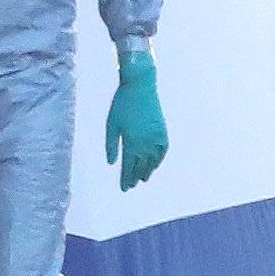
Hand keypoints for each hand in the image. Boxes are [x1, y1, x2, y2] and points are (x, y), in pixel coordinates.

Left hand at [105, 48, 167, 189]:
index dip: (126, 179)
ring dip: (148, 170)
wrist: (140, 86)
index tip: (124, 188)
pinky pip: (163, 150)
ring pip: (153, 160)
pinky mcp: (162, 130)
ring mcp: (156, 137)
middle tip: (131, 185)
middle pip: (141, 166)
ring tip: (143, 179)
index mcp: (131, 141)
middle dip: (135, 177)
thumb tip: (111, 163)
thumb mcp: (112, 124)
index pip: (128, 167)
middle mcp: (145, 142)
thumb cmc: (122, 104)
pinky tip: (155, 164)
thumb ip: (112, 145)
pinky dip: (159, 159)